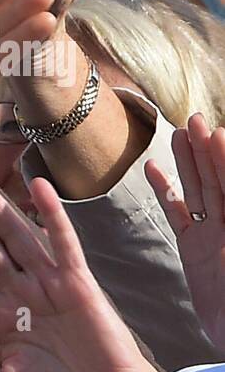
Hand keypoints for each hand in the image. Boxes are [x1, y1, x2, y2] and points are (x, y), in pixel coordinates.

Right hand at [146, 113, 224, 350]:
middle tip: (192, 122)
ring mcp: (213, 235)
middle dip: (207, 151)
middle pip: (219, 179)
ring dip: (187, 163)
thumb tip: (217, 202)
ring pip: (199, 191)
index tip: (216, 132)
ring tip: (177, 135)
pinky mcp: (194, 249)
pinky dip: (166, 193)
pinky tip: (153, 172)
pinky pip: (178, 215)